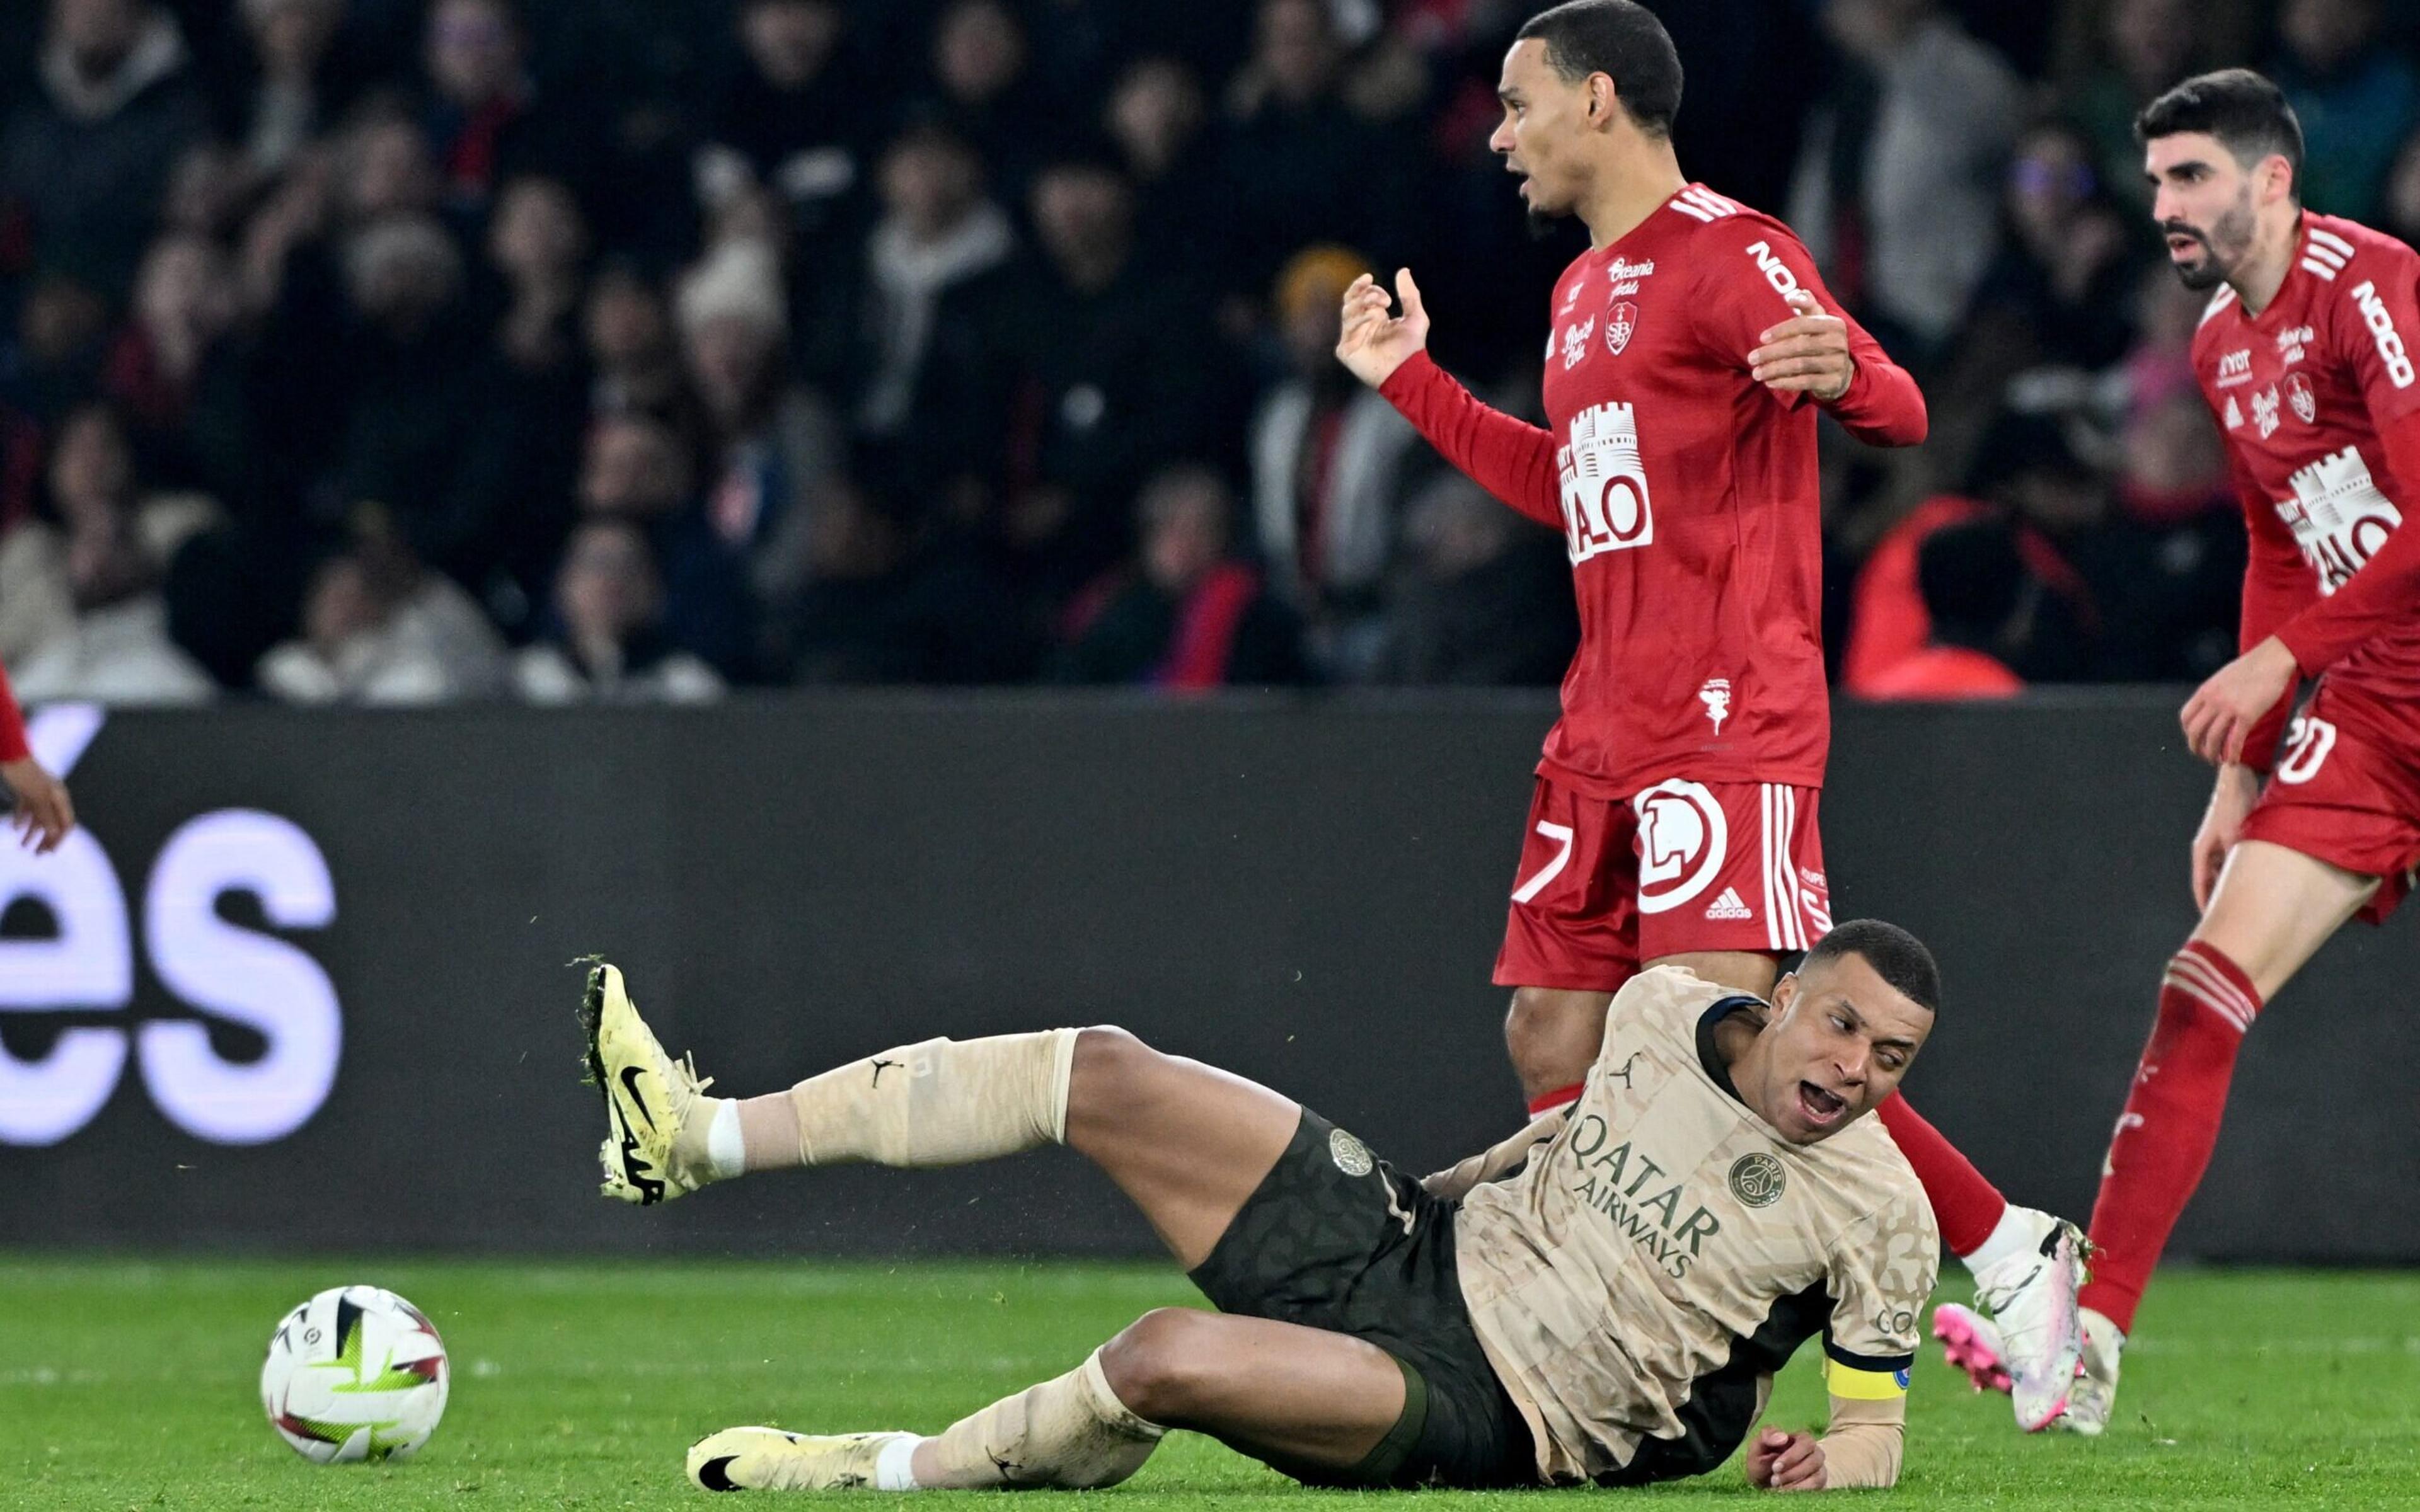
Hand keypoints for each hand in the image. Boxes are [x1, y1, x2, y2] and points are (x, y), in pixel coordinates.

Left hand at [0, 756, 73, 854]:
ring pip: (39, 817)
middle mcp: (52, 795)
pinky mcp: (26, 790)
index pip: (66, 823)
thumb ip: (46, 815)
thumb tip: (55, 834)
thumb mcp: (35, 797)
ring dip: (32, 832)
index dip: (59, 839)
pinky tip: (15, 828)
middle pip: (53, 822)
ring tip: (23, 846)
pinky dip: (22, 819)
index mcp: (60, 796)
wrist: (8, 752)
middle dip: (45, 839)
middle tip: (36, 854)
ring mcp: (39, 792)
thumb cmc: (23, 773)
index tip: (49, 852)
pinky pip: (27, 809)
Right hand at [1335, 268, 1429, 388]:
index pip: (1362, 295)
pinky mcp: (1347, 351)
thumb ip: (1409, 294)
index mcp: (1373, 317)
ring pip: (1347, 312)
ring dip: (1362, 304)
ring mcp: (1352, 338)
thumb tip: (1403, 270)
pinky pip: (1347, 330)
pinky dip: (1358, 322)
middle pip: (1350, 300)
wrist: (1408, 372)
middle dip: (1362, 292)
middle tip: (1377, 292)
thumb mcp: (1415, 316)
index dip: (1369, 289)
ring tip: (1378, 306)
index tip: (1382, 291)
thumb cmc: (1412, 348)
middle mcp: (1361, 326)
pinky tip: (1371, 320)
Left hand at [1745, 1428, 1826, 1490]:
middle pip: (1814, 1460)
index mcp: (1800, 1439)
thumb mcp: (1758, 1447)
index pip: (1806, 1442)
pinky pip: (1817, 1490)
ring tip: (1778, 1488)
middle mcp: (1814, 1453)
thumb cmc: (1761, 1461)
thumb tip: (1783, 1437)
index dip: (1793, 1455)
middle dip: (1793, 1473)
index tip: (1775, 1467)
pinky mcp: (1819, 1486)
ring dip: (1797, 1485)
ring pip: (1817, 1477)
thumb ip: (1767, 1437)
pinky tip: (1786, 1494)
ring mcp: (1818, 1470)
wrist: (1761, 1483)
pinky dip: (1801, 1492)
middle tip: (1774, 1480)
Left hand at [1749, 290, 1854, 401]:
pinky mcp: (1832, 382)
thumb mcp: (1818, 322)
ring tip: (1756, 373)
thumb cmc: (1822, 342)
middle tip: (1752, 358)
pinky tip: (1770, 382)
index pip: (1804, 324)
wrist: (1842, 373)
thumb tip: (1796, 294)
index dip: (1781, 330)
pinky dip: (1785, 383)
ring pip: (1800, 365)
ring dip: (1774, 370)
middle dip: (1772, 353)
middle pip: (1799, 346)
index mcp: (1834, 324)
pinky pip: (1805, 382)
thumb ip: (1808, 306)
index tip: (1761, 338)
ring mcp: (1837, 363)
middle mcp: (1838, 343)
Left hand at [2180, 636, 2298, 765]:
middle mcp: (2213, 701)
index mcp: (2205, 691)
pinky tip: (2233, 761)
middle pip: (2195, 731)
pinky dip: (2232, 754)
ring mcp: (2229, 709)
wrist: (2272, 660)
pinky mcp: (2247, 716)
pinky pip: (2234, 740)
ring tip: (2216, 760)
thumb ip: (2214, 694)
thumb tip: (2211, 708)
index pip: (2186, 716)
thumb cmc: (2250, 667)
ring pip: (2212, 738)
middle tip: (2202, 754)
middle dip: (2196, 746)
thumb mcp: (2222, 678)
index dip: (2188, 731)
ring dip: (2212, 753)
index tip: (2195, 737)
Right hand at [2191, 763, 2258, 912]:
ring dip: (2232, 886)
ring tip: (2244, 903)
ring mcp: (2219, 843)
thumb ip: (2239, 861)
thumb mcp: (2237, 837)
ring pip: (2224, 872)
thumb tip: (2245, 884)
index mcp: (2202, 852)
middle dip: (2219, 899)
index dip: (2206, 905)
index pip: (2201, 886)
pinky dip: (2241, 873)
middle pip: (2212, 881)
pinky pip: (2235, 862)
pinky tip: (2255, 880)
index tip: (2212, 923)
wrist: (2238, 780)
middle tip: (2230, 918)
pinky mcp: (2232, 837)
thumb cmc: (2234, 807)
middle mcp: (2208, 850)